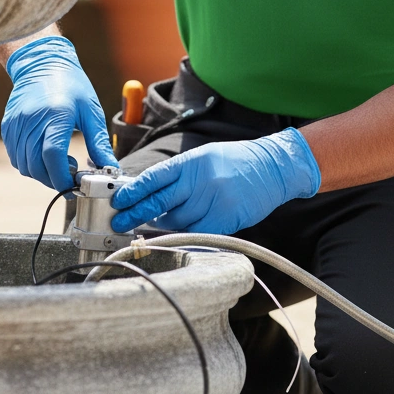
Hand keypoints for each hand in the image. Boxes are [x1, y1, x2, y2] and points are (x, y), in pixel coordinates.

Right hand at [1, 35, 116, 190]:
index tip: (75, 186)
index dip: (62, 177)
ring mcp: (16, 124)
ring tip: (59, 162)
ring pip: (24, 166)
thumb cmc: (73, 87)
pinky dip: (29, 164)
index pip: (53, 155)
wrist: (43, 64)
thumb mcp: (92, 113)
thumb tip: (111, 171)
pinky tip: (44, 154)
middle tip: (71, 176)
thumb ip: (99, 144)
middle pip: (36, 166)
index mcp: (56, 115)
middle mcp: (32, 121)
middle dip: (54, 180)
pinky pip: (15, 157)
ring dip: (41, 173)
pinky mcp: (8, 126)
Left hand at [110, 127, 320, 234]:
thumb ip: (180, 175)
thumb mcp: (205, 158)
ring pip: (176, 221)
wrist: (275, 167)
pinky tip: (178, 235)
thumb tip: (151, 194)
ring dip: (164, 225)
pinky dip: (184, 235)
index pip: (154, 177)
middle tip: (119, 222)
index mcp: (192, 162)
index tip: (119, 200)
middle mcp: (199, 180)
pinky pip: (196, 233)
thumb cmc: (238, 162)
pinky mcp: (225, 219)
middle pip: (159, 202)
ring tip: (158, 225)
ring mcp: (212, 200)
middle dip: (136, 213)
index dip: (133, 191)